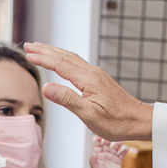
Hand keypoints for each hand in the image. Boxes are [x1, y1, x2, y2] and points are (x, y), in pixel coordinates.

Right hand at [23, 43, 152, 140]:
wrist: (138, 120)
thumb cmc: (116, 121)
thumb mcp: (88, 114)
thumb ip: (67, 99)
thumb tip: (47, 87)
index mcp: (88, 79)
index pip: (60, 64)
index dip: (43, 59)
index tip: (28, 55)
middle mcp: (92, 72)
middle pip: (64, 56)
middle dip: (45, 50)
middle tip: (28, 45)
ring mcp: (96, 74)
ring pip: (71, 58)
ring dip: (54, 53)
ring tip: (40, 49)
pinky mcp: (99, 79)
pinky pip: (77, 64)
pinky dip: (64, 59)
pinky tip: (61, 61)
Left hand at [89, 137, 128, 167]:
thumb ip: (93, 161)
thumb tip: (93, 154)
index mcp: (98, 154)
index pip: (98, 145)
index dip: (98, 140)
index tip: (100, 136)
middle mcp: (105, 154)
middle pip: (107, 145)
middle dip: (109, 140)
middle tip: (112, 135)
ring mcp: (112, 157)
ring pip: (115, 148)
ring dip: (118, 144)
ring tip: (122, 141)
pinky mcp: (118, 161)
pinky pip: (121, 154)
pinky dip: (124, 151)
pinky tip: (127, 148)